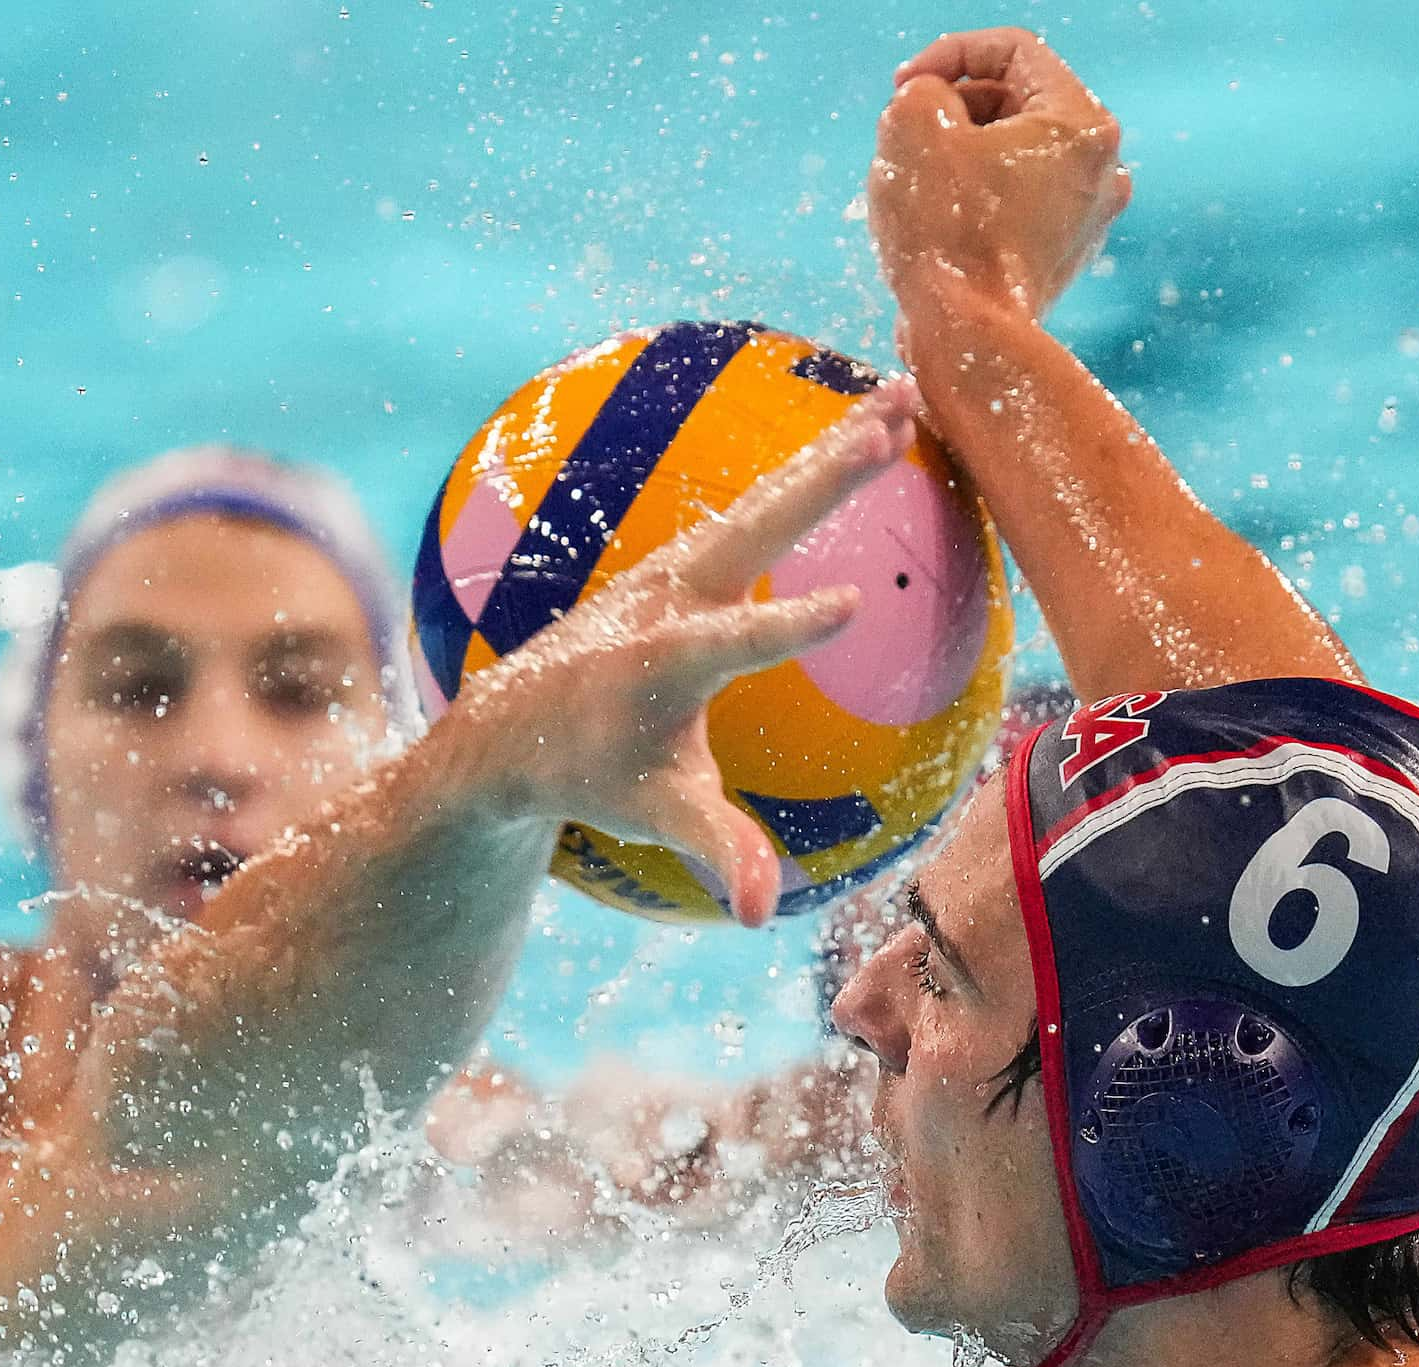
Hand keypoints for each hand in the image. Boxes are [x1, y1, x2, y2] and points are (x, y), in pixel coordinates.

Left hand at [446, 381, 920, 926]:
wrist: (516, 721)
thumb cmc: (594, 773)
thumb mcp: (654, 813)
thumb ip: (713, 849)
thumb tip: (758, 913)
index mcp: (662, 661)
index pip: (731, 643)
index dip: (787, 627)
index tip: (849, 604)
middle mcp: (668, 597)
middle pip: (755, 528)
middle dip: (821, 482)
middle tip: (890, 432)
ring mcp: (678, 566)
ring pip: (767, 498)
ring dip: (833, 450)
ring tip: (902, 401)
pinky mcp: (689, 557)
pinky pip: (763, 503)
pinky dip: (815, 466)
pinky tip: (871, 429)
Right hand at [869, 29, 1131, 324]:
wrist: (969, 339)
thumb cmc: (945, 232)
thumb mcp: (912, 125)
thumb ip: (920, 90)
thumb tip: (929, 105)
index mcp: (1081, 123)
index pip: (1013, 51)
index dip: (949, 54)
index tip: (903, 88)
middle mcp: (1102, 166)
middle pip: (1016, 103)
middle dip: (954, 110)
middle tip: (905, 136)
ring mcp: (1087, 216)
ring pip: (1013, 156)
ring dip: (960, 157)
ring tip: (914, 184)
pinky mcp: (1063, 257)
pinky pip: (1015, 204)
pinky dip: (976, 201)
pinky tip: (937, 228)